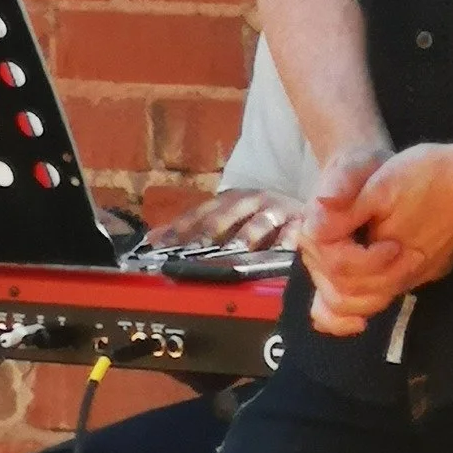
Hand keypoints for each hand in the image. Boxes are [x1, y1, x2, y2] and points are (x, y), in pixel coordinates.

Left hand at [143, 187, 303, 253]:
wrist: (300, 207)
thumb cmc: (257, 217)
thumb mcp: (225, 217)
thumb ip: (192, 227)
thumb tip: (152, 238)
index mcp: (228, 199)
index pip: (200, 213)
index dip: (180, 228)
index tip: (162, 246)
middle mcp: (249, 200)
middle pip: (225, 216)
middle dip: (209, 234)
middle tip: (193, 252)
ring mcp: (274, 210)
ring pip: (256, 224)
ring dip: (243, 238)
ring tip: (232, 253)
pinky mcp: (298, 221)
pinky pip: (291, 234)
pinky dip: (284, 243)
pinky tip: (276, 254)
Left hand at [299, 140, 452, 336]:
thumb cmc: (433, 176)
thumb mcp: (382, 184)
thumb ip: (346, 209)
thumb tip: (313, 226)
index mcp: (389, 263)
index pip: (341, 278)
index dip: (326, 253)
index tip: (329, 226)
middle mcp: (408, 279)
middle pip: (356, 300)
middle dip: (332, 274)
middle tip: (327, 243)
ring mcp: (426, 275)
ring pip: (378, 297)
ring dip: (353, 282)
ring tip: (343, 253)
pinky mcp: (438, 265)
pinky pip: (399, 285)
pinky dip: (376, 280)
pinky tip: (375, 255)